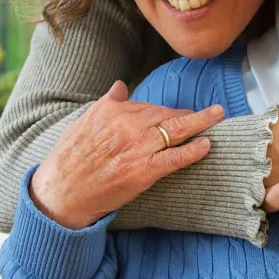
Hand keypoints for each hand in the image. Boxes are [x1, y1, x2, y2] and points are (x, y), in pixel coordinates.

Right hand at [30, 81, 224, 228]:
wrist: (61, 193)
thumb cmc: (70, 158)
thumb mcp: (84, 121)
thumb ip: (107, 102)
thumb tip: (120, 86)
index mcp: (112, 110)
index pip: (148, 106)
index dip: (166, 111)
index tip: (178, 112)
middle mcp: (127, 125)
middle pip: (166, 114)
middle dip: (190, 113)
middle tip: (211, 112)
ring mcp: (138, 148)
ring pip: (176, 130)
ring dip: (201, 122)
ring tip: (217, 116)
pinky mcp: (144, 171)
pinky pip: (175, 157)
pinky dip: (194, 150)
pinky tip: (207, 144)